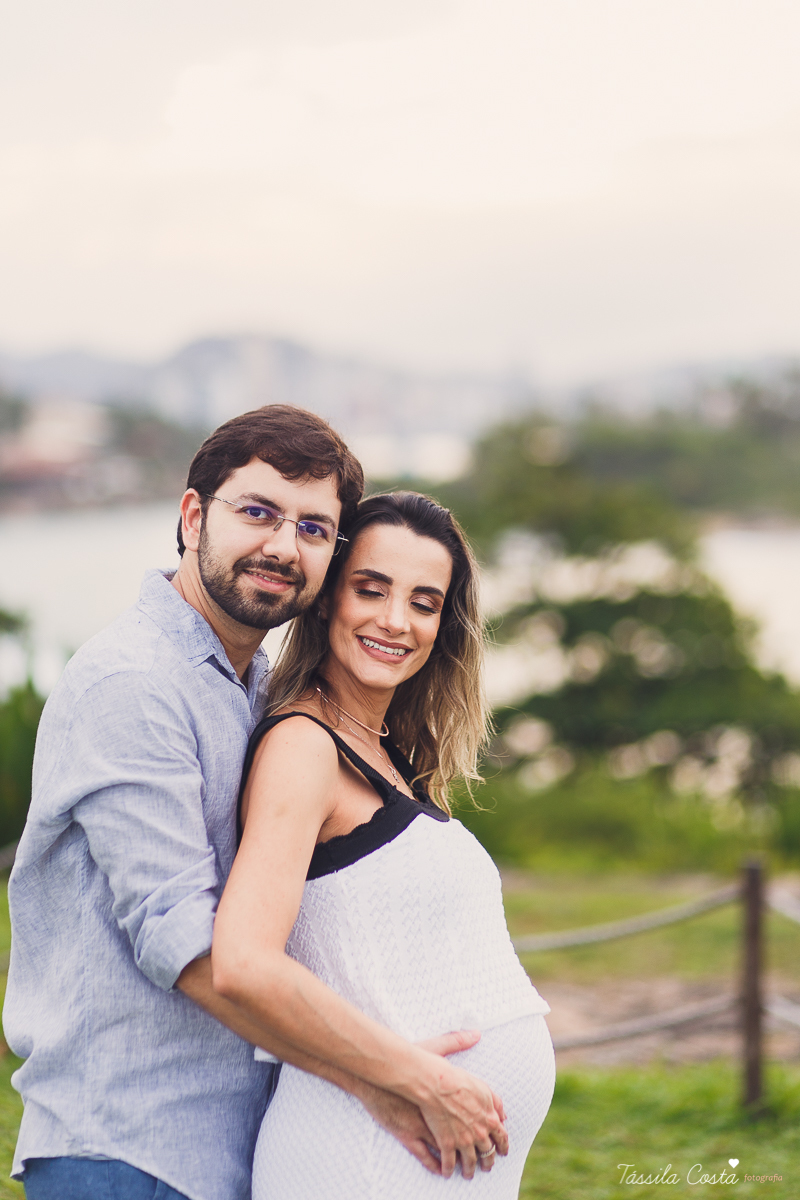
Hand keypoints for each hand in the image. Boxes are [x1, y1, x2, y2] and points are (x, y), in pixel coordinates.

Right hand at [354, 1028, 505, 1176]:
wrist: (390, 1070)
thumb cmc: (413, 1057)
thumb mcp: (438, 1047)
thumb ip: (458, 1042)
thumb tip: (475, 1032)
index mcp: (466, 1096)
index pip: (489, 1118)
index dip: (496, 1131)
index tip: (499, 1136)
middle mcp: (456, 1116)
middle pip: (478, 1142)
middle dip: (485, 1154)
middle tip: (488, 1162)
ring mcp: (435, 1128)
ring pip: (457, 1155)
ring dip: (465, 1165)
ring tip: (468, 1172)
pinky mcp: (413, 1134)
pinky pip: (430, 1156)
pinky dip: (439, 1166)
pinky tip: (443, 1171)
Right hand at [413, 1053, 508, 1179]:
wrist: (437, 1084)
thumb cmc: (459, 1080)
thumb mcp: (484, 1088)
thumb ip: (496, 1103)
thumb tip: (504, 1116)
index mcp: (489, 1118)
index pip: (501, 1137)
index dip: (503, 1146)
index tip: (502, 1152)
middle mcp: (479, 1133)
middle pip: (487, 1153)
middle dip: (488, 1162)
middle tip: (487, 1167)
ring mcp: (463, 1140)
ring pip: (470, 1161)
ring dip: (470, 1170)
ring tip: (468, 1174)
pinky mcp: (446, 1143)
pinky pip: (449, 1162)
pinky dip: (448, 1169)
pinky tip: (447, 1172)